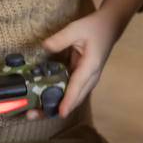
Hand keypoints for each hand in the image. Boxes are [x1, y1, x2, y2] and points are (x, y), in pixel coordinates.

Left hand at [40, 0, 142, 116]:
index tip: (61, 113)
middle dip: (55, 109)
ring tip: (34, 113)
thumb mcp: (76, 28)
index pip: (78, 86)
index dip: (68, 100)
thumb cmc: (94, 28)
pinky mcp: (82, 79)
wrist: (109, 27)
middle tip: (32, 115)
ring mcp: (87, 80)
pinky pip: (70, 93)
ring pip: (72, 99)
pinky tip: (42, 102)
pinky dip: (57, 99)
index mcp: (90, 66)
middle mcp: (90, 78)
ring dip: (55, 107)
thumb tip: (44, 47)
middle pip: (74, 99)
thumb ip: (60, 38)